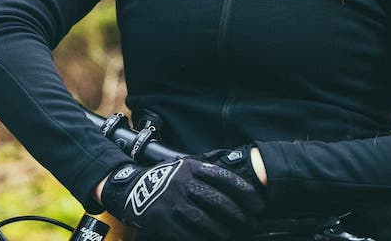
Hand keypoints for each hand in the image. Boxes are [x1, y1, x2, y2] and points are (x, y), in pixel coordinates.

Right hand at [98, 152, 264, 240]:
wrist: (132, 190)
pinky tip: (217, 239)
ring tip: (236, 234)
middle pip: (220, 201)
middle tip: (251, 223)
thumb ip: (206, 162)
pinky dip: (207, 239)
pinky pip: (193, 233)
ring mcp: (175, 202)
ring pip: (208, 220)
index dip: (245, 192)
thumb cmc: (163, 177)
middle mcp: (185, 183)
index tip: (258, 204)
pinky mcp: (167, 220)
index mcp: (191, 167)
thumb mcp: (183, 162)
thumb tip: (231, 158)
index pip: (225, 178)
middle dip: (240, 215)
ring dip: (226, 230)